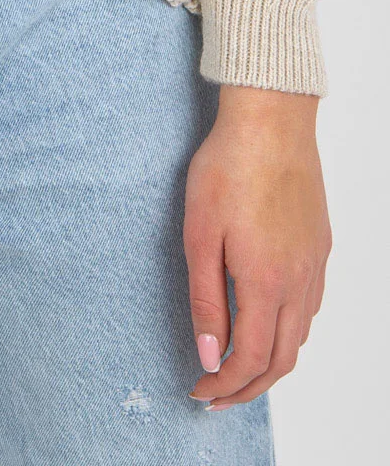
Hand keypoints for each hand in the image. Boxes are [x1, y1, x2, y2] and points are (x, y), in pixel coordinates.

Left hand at [183, 86, 330, 409]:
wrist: (271, 120)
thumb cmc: (227, 168)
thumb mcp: (200, 234)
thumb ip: (206, 299)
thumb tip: (210, 355)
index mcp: (265, 282)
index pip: (250, 359)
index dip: (224, 385)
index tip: (199, 392)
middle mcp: (298, 282)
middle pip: (281, 360)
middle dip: (248, 388)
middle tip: (217, 398)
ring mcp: (314, 266)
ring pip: (299, 336)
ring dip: (270, 363)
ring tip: (239, 370)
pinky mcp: (319, 247)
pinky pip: (309, 307)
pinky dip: (288, 332)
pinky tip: (268, 324)